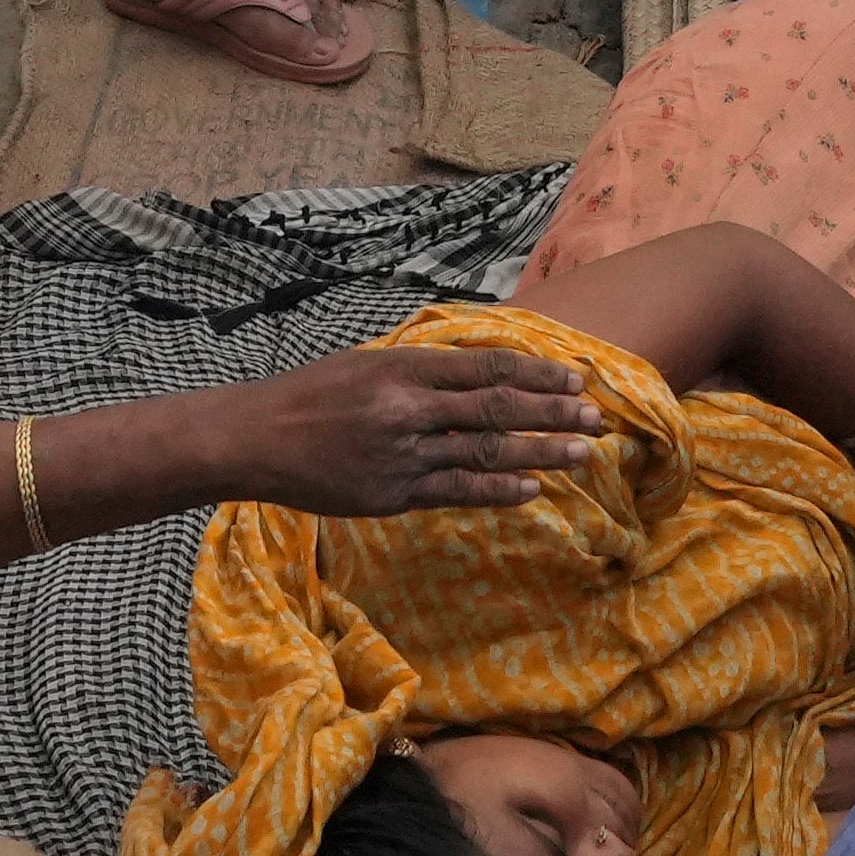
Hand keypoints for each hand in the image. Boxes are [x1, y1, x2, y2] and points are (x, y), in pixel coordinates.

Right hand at [215, 345, 602, 518]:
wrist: (257, 438)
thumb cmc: (314, 394)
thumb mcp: (369, 361)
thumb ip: (424, 368)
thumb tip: (485, 370)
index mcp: (404, 367)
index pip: (488, 369)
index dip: (537, 374)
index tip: (576, 378)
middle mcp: (408, 409)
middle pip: (498, 410)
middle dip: (553, 413)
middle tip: (596, 417)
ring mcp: (403, 455)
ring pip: (486, 452)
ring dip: (541, 453)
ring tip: (582, 454)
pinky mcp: (393, 494)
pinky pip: (458, 491)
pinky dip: (499, 488)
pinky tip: (532, 487)